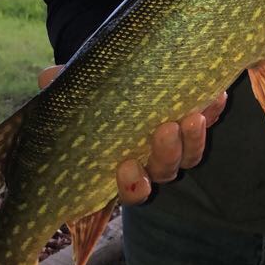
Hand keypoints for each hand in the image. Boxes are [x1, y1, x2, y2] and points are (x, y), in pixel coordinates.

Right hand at [37, 65, 227, 205]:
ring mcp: (177, 145)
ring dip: (193, 138)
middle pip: (164, 171)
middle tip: (165, 130)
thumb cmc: (93, 98)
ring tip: (191, 115)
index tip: (126, 166)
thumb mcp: (75, 95)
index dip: (131, 184)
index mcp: (121, 167)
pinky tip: (217, 95)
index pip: (130, 189)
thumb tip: (47, 76)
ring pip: (190, 154)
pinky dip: (213, 111)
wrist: (121, 78)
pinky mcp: (196, 122)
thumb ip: (64, 89)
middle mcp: (152, 162)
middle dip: (166, 153)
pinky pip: (208, 122)